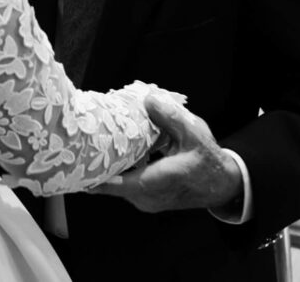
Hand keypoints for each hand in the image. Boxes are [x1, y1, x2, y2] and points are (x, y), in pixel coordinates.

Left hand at [92, 92, 243, 213]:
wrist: (221, 184)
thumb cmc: (208, 160)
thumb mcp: (194, 133)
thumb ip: (170, 118)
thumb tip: (149, 99)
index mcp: (158, 182)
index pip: (118, 184)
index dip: (95, 176)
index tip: (77, 163)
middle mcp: (147, 197)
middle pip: (111, 184)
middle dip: (97, 164)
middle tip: (81, 142)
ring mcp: (144, 200)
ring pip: (116, 185)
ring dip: (106, 167)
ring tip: (92, 144)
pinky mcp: (145, 198)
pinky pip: (124, 185)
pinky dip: (117, 170)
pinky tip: (113, 152)